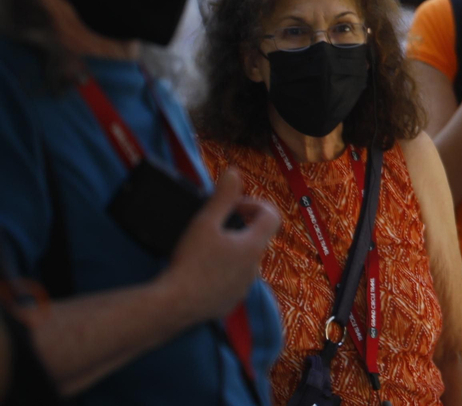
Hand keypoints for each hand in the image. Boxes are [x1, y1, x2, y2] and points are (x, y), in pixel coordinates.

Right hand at [162, 169, 280, 323]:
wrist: (174, 305)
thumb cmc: (190, 262)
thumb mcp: (204, 223)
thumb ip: (223, 197)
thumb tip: (234, 173)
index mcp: (253, 246)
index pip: (272, 216)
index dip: (255, 204)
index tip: (233, 207)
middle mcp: (255, 267)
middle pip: (257, 238)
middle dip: (240, 226)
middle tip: (214, 224)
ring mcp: (243, 287)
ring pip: (244, 260)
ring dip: (230, 249)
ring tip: (204, 247)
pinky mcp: (229, 302)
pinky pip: (232, 280)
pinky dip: (222, 270)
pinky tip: (200, 269)